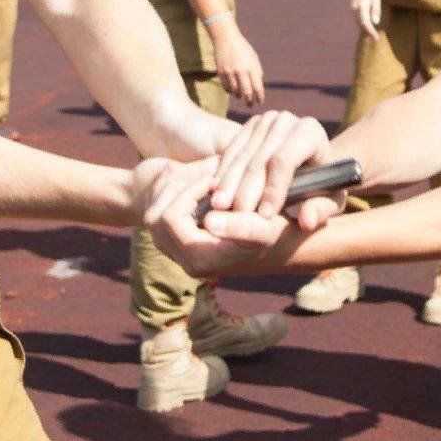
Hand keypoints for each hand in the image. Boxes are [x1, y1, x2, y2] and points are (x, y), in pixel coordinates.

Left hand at [134, 154, 292, 277]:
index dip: (187, 193)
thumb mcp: (263, 227)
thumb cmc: (277, 234)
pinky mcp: (188, 250)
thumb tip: (209, 220)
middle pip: (155, 219)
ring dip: (174, 195)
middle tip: (203, 177)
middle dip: (175, 192)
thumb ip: (238, 225)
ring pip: (155, 220)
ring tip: (200, 180)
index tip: (213, 179)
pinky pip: (164, 223)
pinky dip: (175, 201)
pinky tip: (196, 186)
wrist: (285, 249)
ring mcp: (185, 258)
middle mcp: (187, 264)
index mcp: (200, 259)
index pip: (169, 219)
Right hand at [205, 110, 340, 228]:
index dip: (272, 188)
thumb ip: (321, 211)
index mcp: (310, 132)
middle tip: (234, 216)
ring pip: (243, 155)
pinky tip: (214, 192)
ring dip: (229, 183)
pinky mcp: (249, 125)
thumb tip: (307, 221)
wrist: (311, 163)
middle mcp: (286, 120)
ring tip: (218, 207)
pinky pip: (231, 150)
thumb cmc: (322, 185)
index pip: (285, 160)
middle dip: (246, 190)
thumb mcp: (329, 200)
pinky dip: (223, 173)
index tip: (263, 216)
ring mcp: (265, 120)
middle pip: (260, 158)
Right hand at [210, 18, 265, 105]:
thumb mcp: (254, 58)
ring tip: (240, 96)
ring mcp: (230, 72)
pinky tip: (232, 90)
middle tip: (250, 105)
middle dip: (249, 101)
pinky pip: (226, 87)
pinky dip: (230, 90)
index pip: (258, 87)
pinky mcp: (221, 72)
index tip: (260, 102)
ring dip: (238, 95)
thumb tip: (258, 87)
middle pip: (246, 92)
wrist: (226, 39)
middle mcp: (241, 70)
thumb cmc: (243, 49)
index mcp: (252, 67)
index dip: (260, 97)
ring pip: (235, 91)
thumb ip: (257, 72)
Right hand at [349, 0, 380, 39]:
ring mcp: (352, 9)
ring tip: (373, 34)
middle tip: (376, 38)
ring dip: (365, 28)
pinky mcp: (353, 8)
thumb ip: (375, 10)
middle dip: (368, 31)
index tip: (376, 38)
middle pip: (361, 24)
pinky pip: (357, 18)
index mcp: (362, 6)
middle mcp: (355, 9)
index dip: (370, 31)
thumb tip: (375, 22)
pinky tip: (368, 26)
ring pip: (358, 22)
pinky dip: (363, 23)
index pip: (365, 22)